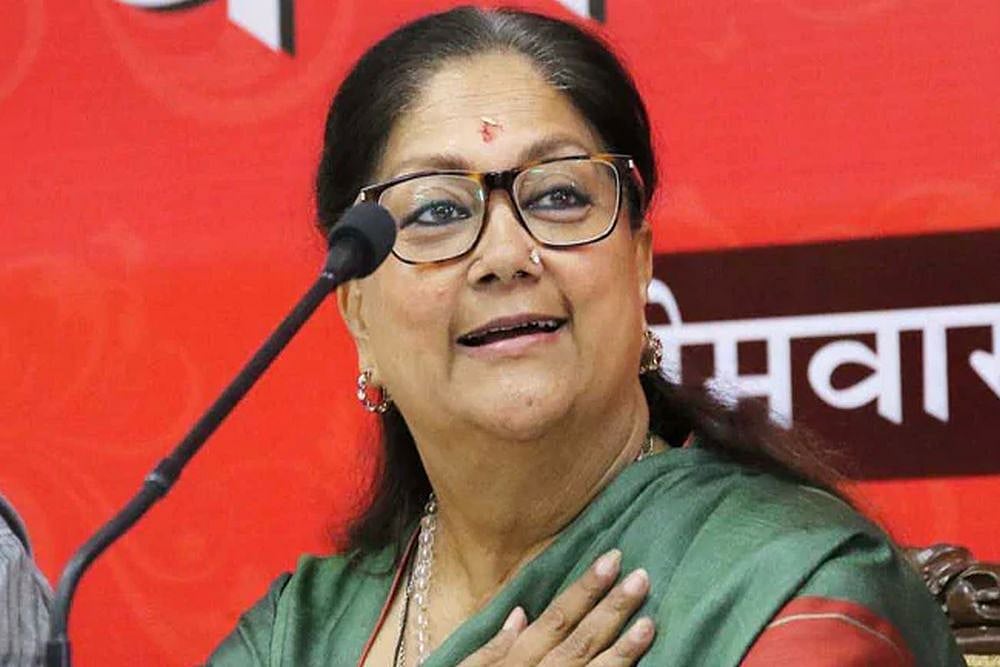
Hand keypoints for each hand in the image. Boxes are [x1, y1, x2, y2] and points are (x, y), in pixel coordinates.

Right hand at [458, 550, 654, 665]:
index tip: (611, 561)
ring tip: (650, 622)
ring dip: (624, 649)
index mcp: (514, 663)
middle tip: (642, 578)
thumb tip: (521, 613)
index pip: (556, 619)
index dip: (585, 589)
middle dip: (612, 609)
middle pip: (580, 642)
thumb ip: (491, 649)